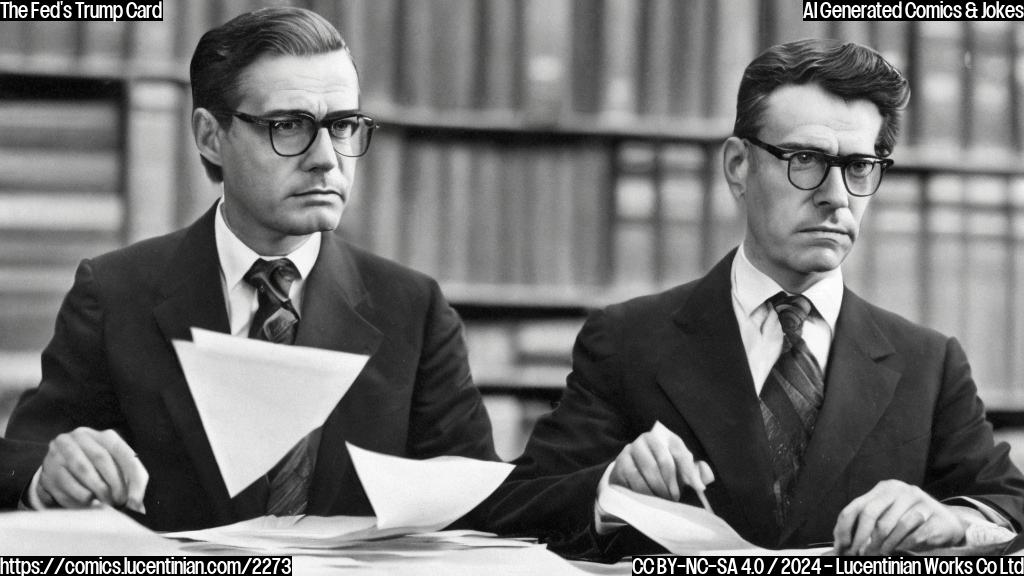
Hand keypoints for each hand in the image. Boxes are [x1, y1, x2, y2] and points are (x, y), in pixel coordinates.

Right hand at [36, 427, 147, 512]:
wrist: (61, 466)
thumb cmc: (97, 468)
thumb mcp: (116, 468)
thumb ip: (131, 481)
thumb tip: (138, 505)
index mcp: (105, 436)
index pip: (125, 453)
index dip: (133, 478)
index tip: (135, 501)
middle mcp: (82, 437)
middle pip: (102, 459)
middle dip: (113, 485)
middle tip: (118, 503)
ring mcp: (62, 451)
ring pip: (83, 470)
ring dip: (96, 492)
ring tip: (104, 504)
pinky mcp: (49, 469)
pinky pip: (66, 485)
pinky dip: (79, 498)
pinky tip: (87, 504)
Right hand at [609, 421, 713, 501]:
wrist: (627, 477)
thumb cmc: (658, 472)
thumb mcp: (676, 469)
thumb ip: (691, 473)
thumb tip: (701, 484)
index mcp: (662, 436)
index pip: (678, 449)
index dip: (688, 469)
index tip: (697, 487)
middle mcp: (645, 439)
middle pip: (664, 460)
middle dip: (672, 482)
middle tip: (675, 497)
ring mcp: (630, 450)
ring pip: (649, 470)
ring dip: (659, 489)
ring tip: (664, 500)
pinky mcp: (619, 464)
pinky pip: (634, 479)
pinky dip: (645, 492)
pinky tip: (650, 499)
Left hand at [832, 479, 965, 554]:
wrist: (948, 522)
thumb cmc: (910, 521)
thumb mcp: (887, 516)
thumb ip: (865, 524)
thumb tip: (840, 544)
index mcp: (885, 488)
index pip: (856, 507)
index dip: (845, 528)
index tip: (842, 546)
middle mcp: (900, 490)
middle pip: (871, 514)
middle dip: (861, 538)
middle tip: (858, 554)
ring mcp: (919, 501)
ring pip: (891, 526)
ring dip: (882, 545)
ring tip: (878, 554)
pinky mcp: (933, 516)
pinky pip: (911, 535)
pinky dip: (901, 546)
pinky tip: (897, 550)